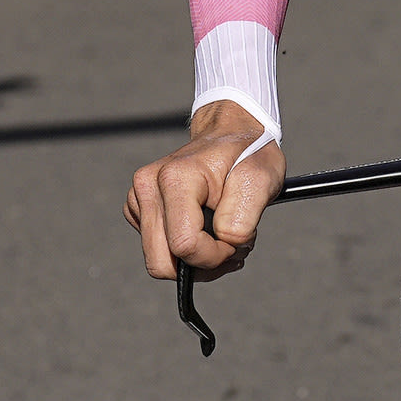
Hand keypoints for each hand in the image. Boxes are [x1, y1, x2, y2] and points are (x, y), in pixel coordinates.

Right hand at [127, 103, 282, 281]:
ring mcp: (140, 197)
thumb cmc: (247, 154)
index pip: (184, 245)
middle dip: (202, 265)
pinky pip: (158, 250)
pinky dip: (185, 252)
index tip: (237, 242)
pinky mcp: (140, 209)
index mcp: (175, 178)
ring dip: (195, 260)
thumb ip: (243, 218)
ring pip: (159, 261)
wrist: (231, 134)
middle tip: (231, 247)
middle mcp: (148, 186)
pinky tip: (205, 232)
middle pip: (162, 262)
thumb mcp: (261, 180)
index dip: (215, 256)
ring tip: (222, 238)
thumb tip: (223, 244)